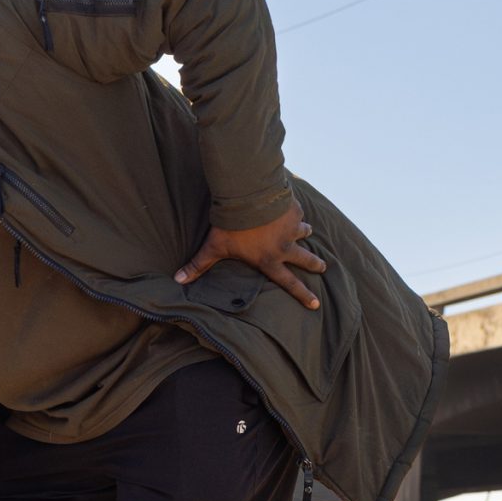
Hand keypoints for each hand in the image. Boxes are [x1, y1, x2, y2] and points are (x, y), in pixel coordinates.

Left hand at [176, 197, 324, 309]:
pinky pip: (298, 212)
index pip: (288, 283)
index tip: (315, 304)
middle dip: (315, 264)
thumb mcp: (213, 247)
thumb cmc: (230, 226)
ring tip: (306, 230)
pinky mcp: (293, 209)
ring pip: (304, 232)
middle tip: (323, 268)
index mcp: (269, 260)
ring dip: (305, 232)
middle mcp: (285, 246)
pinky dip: (295, 211)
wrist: (247, 197)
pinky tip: (290, 206)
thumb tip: (178, 280)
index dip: (302, 295)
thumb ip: (198, 264)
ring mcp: (292, 227)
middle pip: (306, 259)